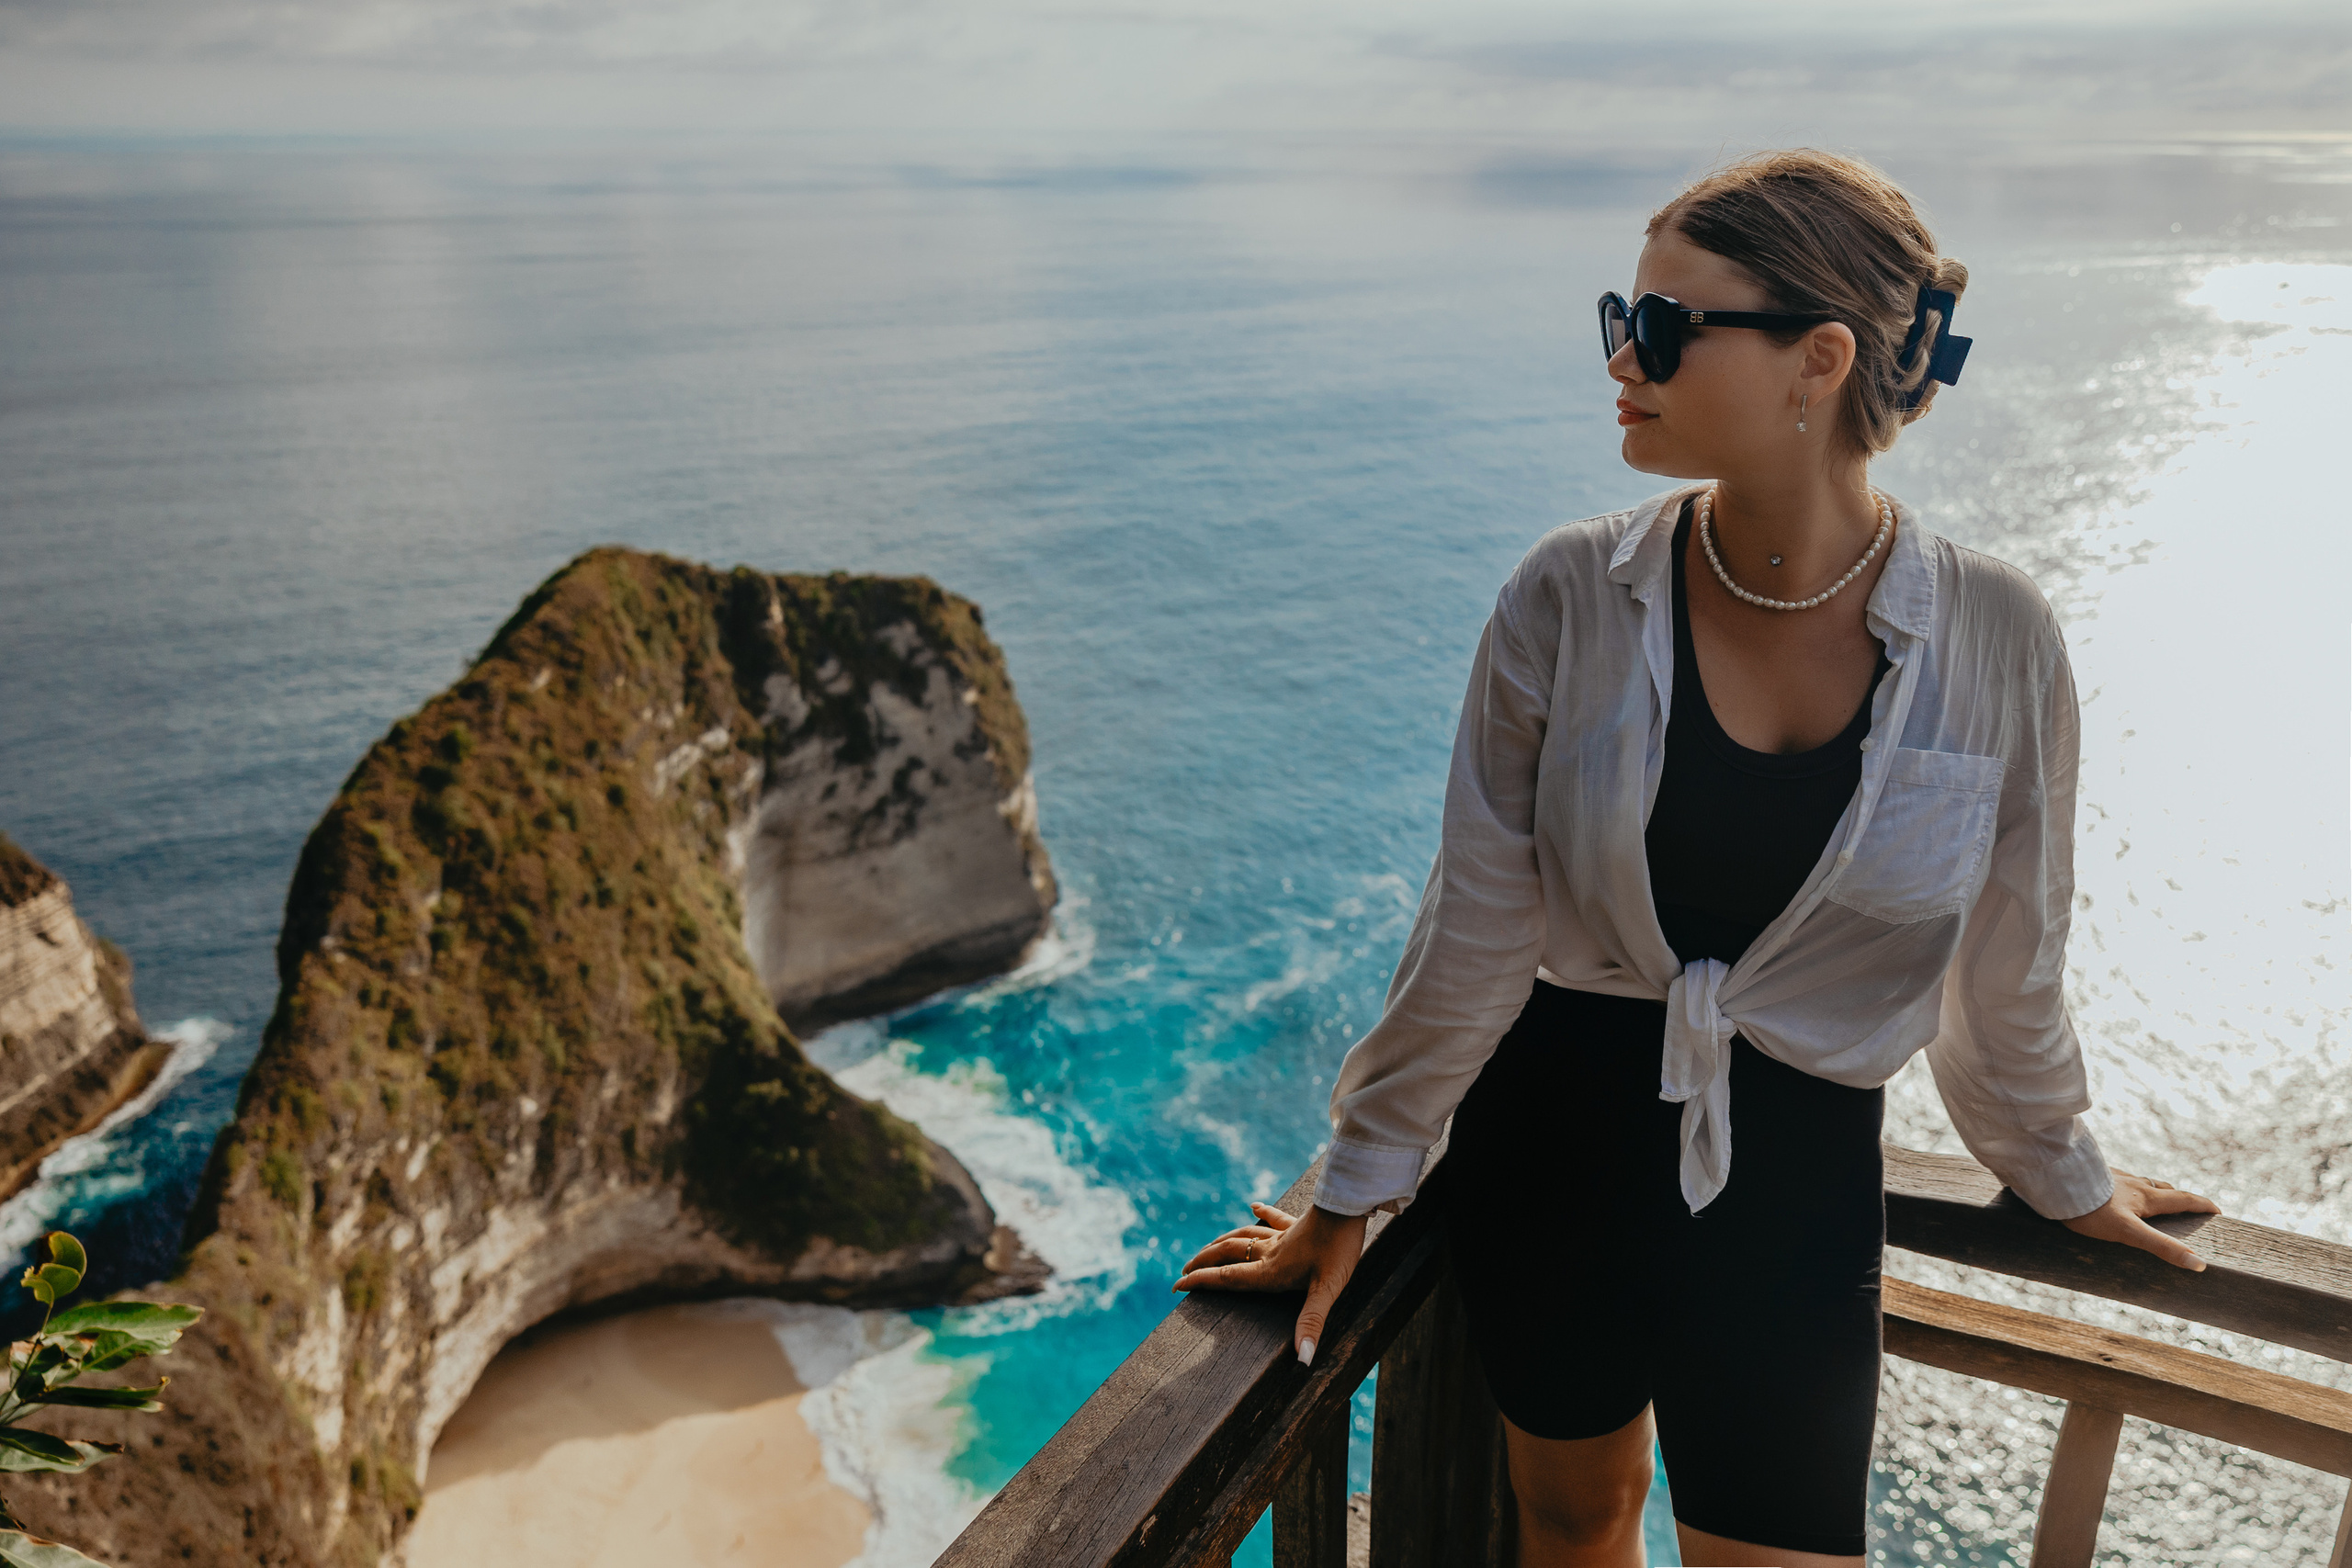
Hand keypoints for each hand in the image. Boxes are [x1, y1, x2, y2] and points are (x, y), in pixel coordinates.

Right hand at [1173, 1201, 1366, 1366]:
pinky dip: (1261, 1213)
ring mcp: (1282, 1236)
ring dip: (1221, 1242)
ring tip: (1207, 1247)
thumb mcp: (1327, 1290)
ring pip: (1243, 1237)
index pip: (1227, 1278)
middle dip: (1203, 1264)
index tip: (1176, 1287)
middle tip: (1184, 1271)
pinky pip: (1273, 1219)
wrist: (1348, 1207)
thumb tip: (1301, 1360)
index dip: (1201, 1282)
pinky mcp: (1297, 1224)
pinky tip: (1254, 1205)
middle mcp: (1270, 1253)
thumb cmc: (1338, 1249)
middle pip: (1227, 1256)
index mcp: (1271, 1271)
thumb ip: (1311, 1323)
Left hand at [2058, 1170, 2222, 1270]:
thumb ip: (2162, 1247)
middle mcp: (2133, 1183)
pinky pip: (2116, 1180)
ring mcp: (2113, 1177)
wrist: (2054, 1181)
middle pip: (2163, 1189)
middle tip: (2187, 1207)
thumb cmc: (2091, 1209)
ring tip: (2153, 1199)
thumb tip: (2198, 1264)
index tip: (2217, 1211)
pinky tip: (2114, 1191)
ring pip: (2140, 1183)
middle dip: (2179, 1198)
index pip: (2183, 1199)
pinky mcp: (2094, 1176)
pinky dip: (2125, 1187)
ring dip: (2152, 1190)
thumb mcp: (2130, 1232)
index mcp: (2146, 1196)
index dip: (2202, 1205)